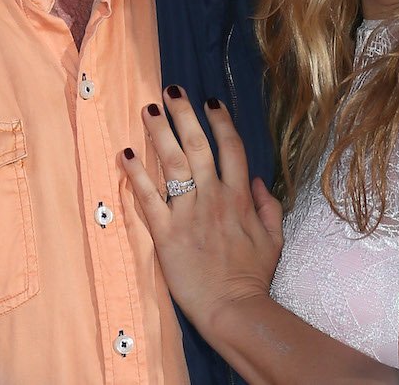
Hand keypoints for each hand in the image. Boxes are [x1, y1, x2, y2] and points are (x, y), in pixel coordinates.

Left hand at [120, 85, 283, 328]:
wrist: (233, 308)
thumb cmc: (252, 276)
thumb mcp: (273, 239)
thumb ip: (268, 207)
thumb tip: (258, 181)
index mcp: (239, 197)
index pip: (231, 148)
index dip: (221, 121)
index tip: (211, 102)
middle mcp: (213, 197)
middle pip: (198, 145)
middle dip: (184, 114)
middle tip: (171, 90)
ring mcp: (188, 213)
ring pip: (173, 163)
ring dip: (159, 133)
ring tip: (149, 109)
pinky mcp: (166, 232)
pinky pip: (148, 197)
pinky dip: (136, 174)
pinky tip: (125, 153)